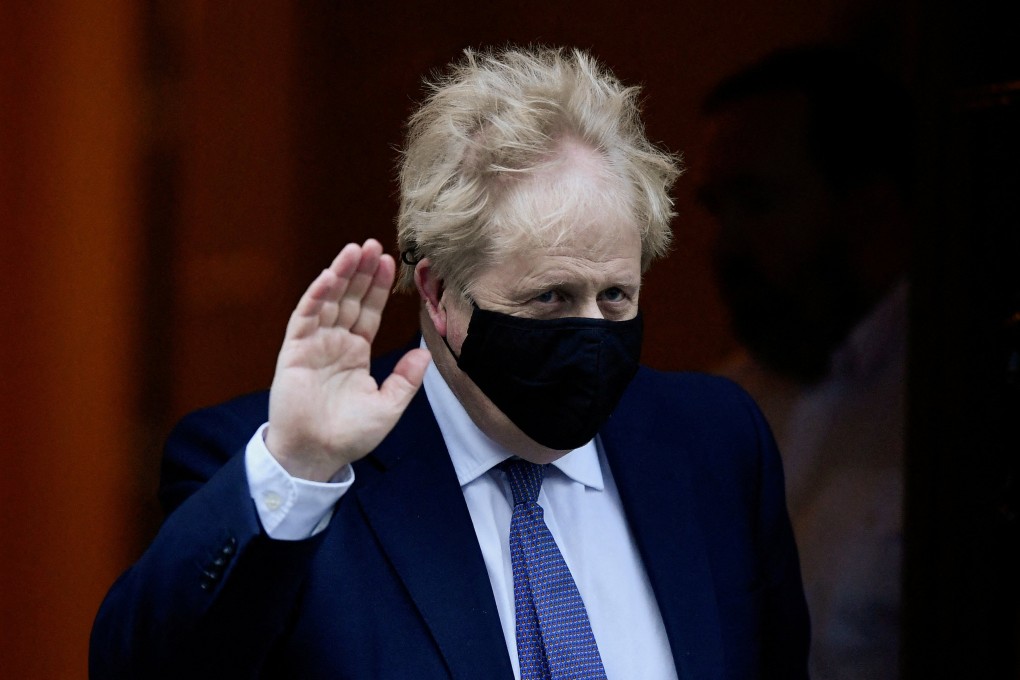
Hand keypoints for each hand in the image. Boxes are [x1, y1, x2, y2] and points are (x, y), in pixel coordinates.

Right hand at [264, 239, 430, 480]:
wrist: (317, 454)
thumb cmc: (350, 435)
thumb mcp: (388, 406)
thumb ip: (406, 378)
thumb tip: (426, 351)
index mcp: (356, 352)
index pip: (369, 311)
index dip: (378, 287)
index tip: (390, 262)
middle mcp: (335, 343)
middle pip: (350, 299)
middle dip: (361, 271)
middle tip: (373, 243)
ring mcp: (314, 344)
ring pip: (328, 301)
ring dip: (340, 274)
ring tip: (354, 249)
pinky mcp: (294, 351)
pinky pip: (306, 317)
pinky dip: (316, 296)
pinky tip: (330, 276)